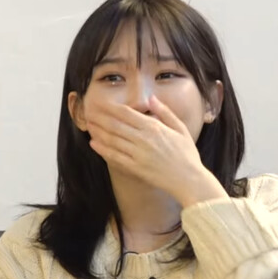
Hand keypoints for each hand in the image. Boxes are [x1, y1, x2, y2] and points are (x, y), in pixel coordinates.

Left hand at [86, 96, 225, 206]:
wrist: (189, 179)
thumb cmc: (187, 154)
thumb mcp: (180, 128)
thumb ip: (165, 112)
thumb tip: (151, 98)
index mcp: (154, 127)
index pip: (126, 113)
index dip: (110, 107)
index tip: (100, 102)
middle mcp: (143, 139)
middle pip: (115, 125)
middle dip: (100, 117)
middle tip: (88, 111)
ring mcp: (138, 154)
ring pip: (112, 139)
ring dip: (98, 131)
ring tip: (88, 124)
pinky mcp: (135, 168)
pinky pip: (115, 157)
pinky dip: (103, 150)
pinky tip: (94, 144)